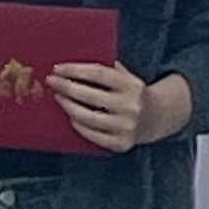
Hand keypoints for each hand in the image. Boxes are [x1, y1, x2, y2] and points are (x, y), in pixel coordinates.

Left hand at [51, 62, 190, 154]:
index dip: (75, 70)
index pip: (98, 74)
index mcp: (132, 85)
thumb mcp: (127, 76)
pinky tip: (70, 116)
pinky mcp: (121, 144)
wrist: (156, 118)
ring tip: (58, 98)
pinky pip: (92, 135)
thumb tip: (73, 64)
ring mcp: (126, 127)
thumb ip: (107, 69)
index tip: (57, 69)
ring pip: (87, 117)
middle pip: (89, 95)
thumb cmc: (132, 93)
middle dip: (66, 87)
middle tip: (51, 82)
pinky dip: (78, 125)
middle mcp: (131, 106)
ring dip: (68, 106)